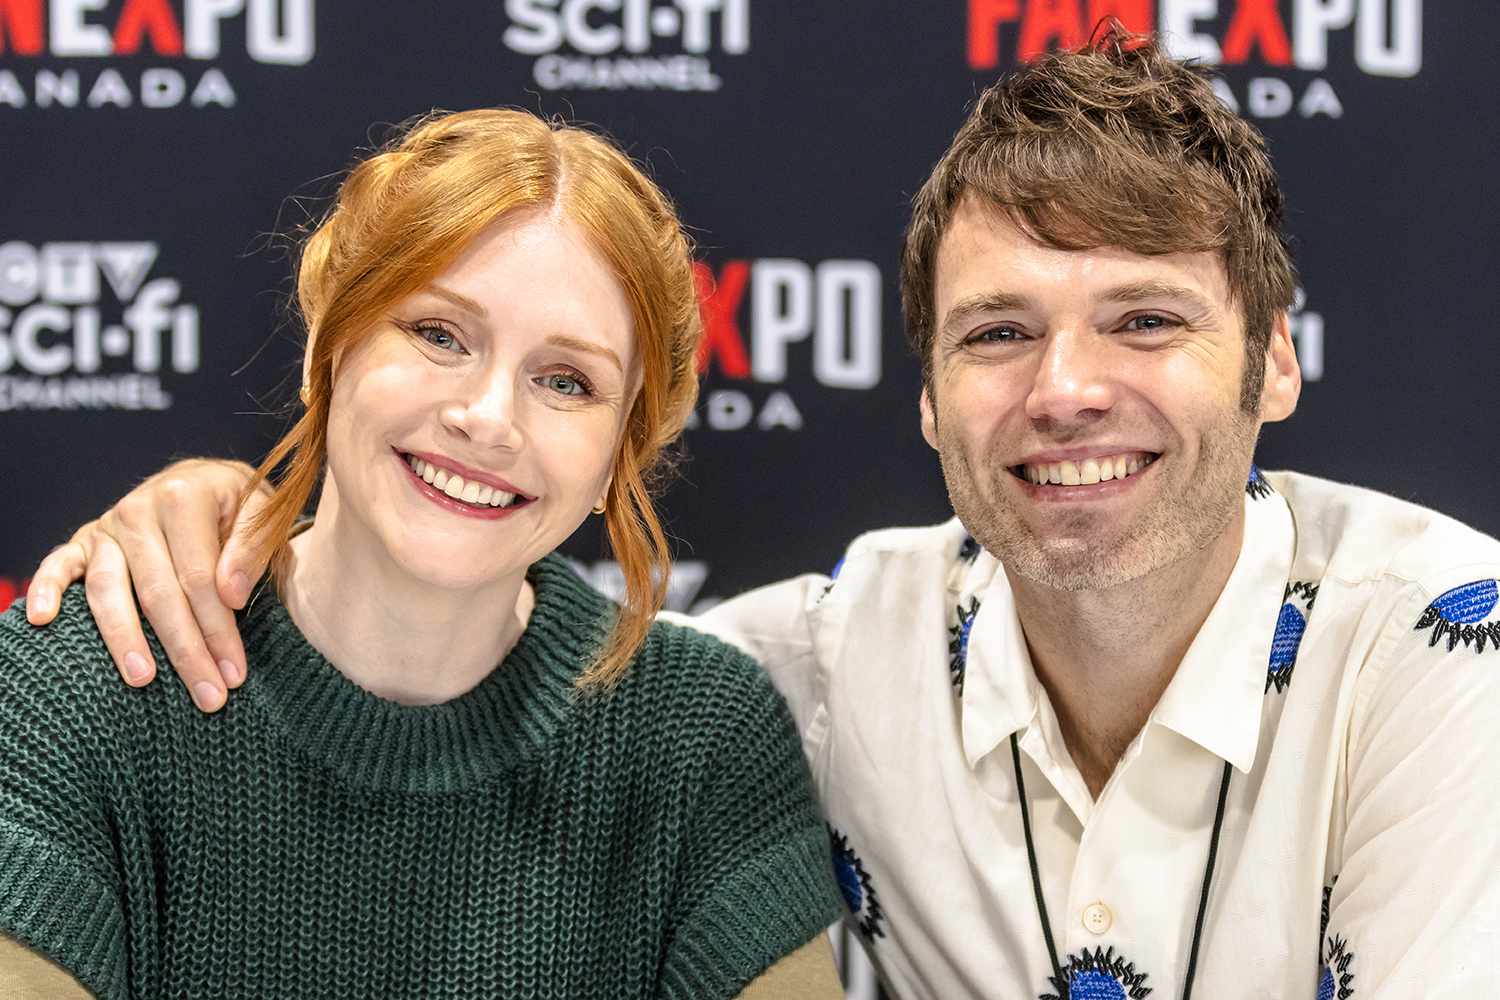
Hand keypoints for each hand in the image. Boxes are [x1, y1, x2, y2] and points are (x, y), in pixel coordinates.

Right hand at [24, 459, 273, 711]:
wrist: (208, 480)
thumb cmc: (239, 507)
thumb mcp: (263, 514)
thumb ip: (251, 549)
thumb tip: (232, 596)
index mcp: (185, 499)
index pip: (200, 577)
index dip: (218, 629)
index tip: (235, 673)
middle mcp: (139, 510)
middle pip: (159, 592)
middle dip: (185, 650)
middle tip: (208, 697)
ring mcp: (107, 527)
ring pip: (109, 590)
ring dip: (125, 640)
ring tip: (144, 681)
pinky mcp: (84, 541)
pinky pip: (58, 566)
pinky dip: (44, 589)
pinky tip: (42, 621)